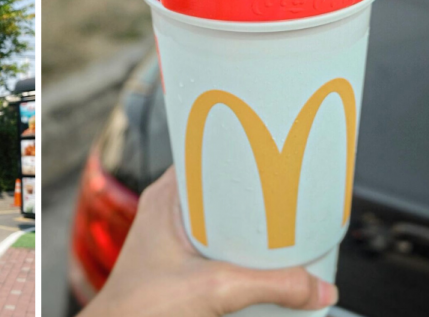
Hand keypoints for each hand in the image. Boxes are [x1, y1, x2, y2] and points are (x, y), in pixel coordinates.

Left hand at [79, 166, 338, 316]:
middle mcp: (169, 212)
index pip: (208, 156)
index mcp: (166, 198)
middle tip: (292, 198)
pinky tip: (265, 262)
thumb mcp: (214, 289)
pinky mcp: (181, 265)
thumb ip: (271, 286)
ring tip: (287, 229)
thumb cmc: (137, 307)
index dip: (243, 153)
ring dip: (253, 228)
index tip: (277, 156)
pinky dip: (244, 252)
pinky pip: (220, 247)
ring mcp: (174, 239)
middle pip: (223, 191)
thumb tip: (318, 288)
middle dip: (258, 196)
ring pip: (224, 222)